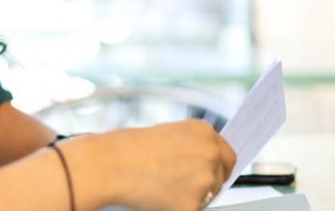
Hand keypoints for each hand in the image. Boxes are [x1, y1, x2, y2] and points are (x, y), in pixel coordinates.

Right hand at [95, 120, 235, 210]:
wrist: (107, 165)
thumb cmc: (125, 149)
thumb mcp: (165, 136)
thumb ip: (189, 148)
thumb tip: (202, 167)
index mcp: (203, 132)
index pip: (227, 155)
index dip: (218, 166)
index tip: (212, 173)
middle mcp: (210, 153)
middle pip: (221, 176)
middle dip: (208, 183)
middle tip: (185, 186)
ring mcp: (204, 180)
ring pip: (207, 196)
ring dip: (191, 195)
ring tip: (159, 187)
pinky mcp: (193, 206)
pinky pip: (191, 210)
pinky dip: (176, 208)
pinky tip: (156, 197)